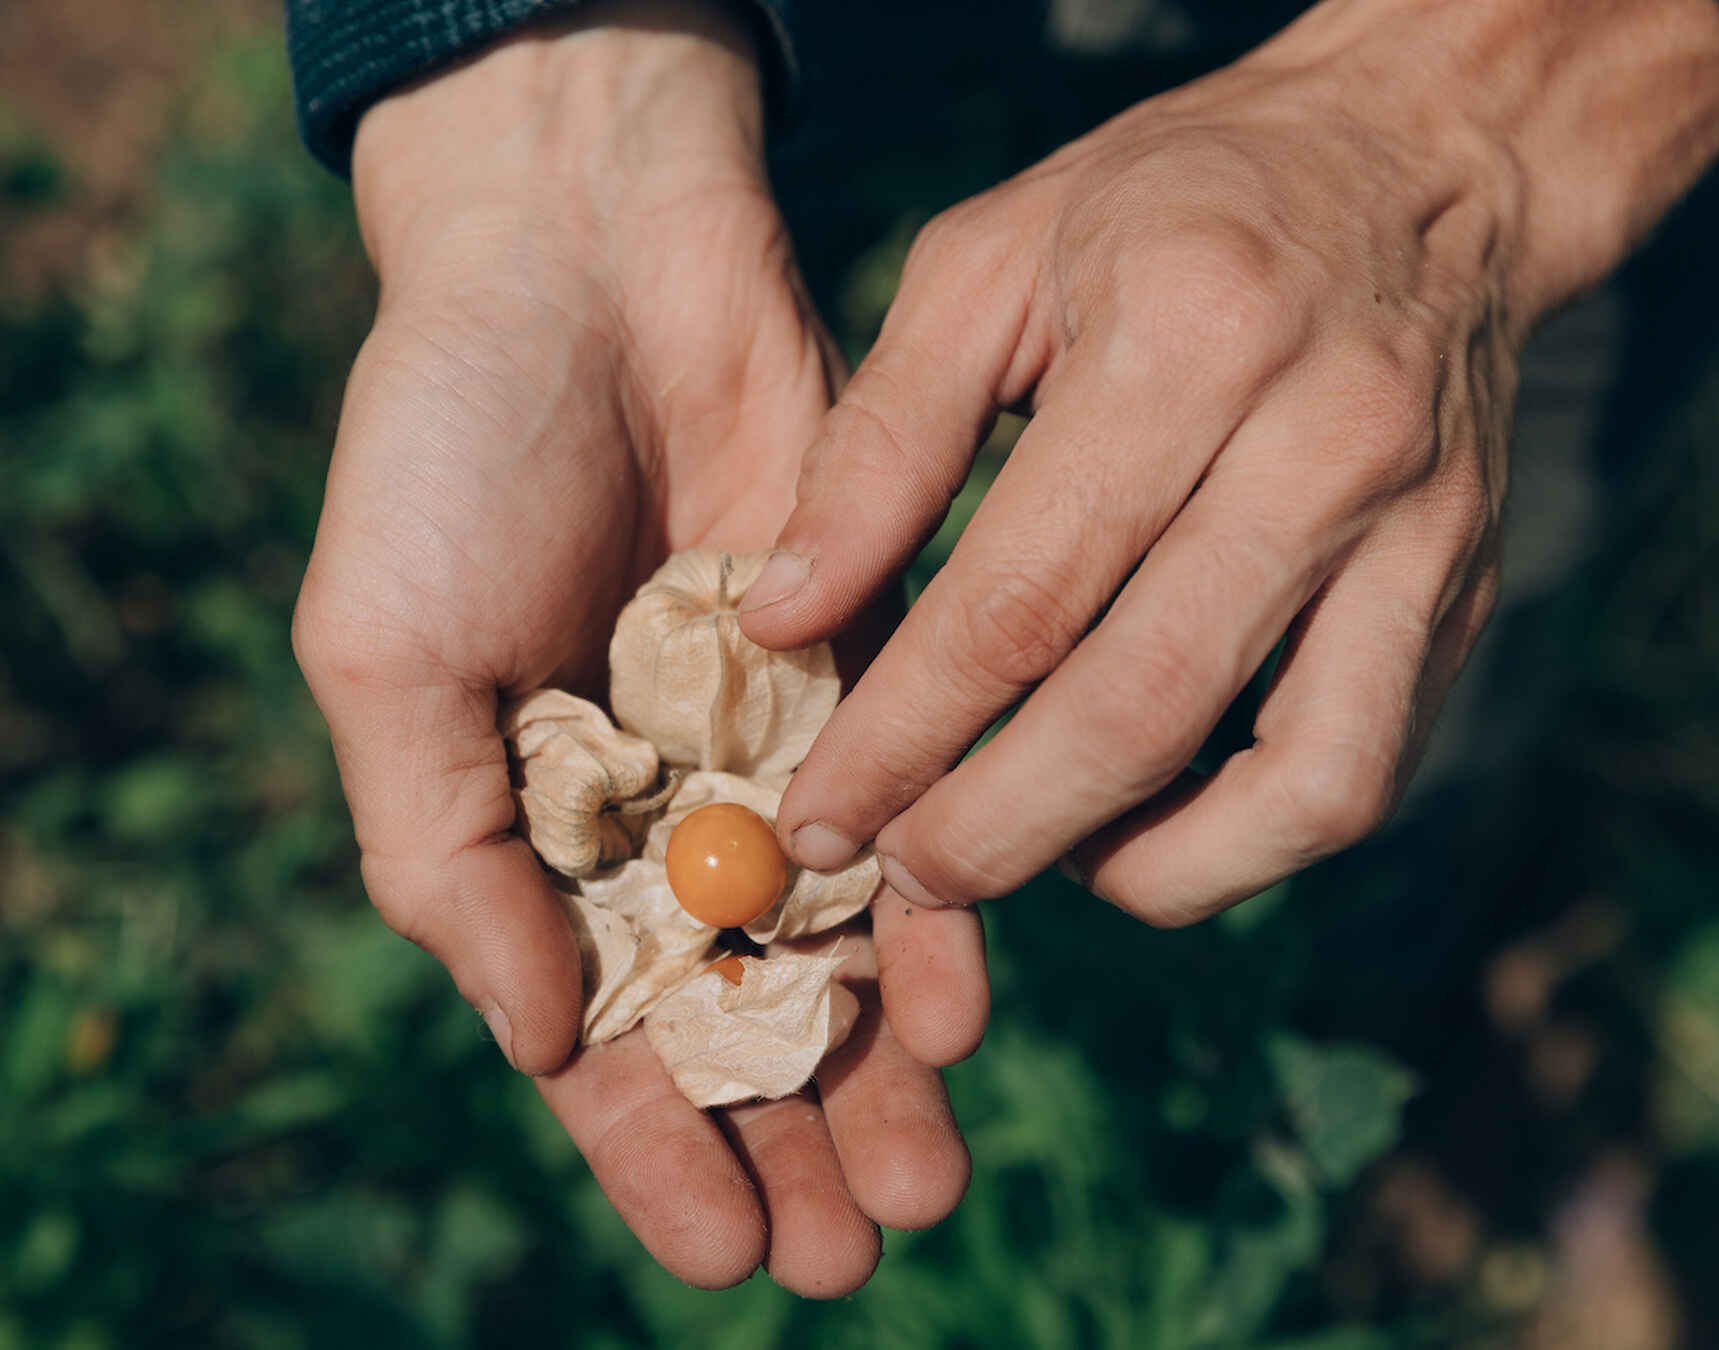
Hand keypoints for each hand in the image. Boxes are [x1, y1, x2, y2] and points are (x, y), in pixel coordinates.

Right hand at [291, 3, 982, 1294]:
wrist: (585, 259)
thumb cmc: (443, 449)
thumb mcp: (384, 658)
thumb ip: (444, 856)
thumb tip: (541, 1036)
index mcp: (538, 824)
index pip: (603, 1024)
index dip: (657, 1146)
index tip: (722, 1257)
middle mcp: (667, 803)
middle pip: (741, 1005)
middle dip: (793, 1132)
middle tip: (851, 1252)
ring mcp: (775, 739)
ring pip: (840, 937)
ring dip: (879, 1066)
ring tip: (920, 1181)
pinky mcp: (874, 661)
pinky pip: (918, 806)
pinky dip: (937, 907)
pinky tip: (959, 1007)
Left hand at [738, 0, 1718, 926]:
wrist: (1420, 169)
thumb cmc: (1173, 208)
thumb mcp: (990, 264)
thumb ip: (880, 441)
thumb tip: (782, 619)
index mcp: (1187, 333)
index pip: (1019, 598)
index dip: (902, 734)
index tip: (821, 813)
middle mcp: (1323, 442)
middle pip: (1142, 709)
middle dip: (994, 832)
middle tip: (898, 872)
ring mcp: (1414, 534)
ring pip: (1290, 785)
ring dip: (1135, 868)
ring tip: (1025, 860)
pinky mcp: (1459, 597)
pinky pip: (1359, 777)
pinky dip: (1241, 845)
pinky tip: (1139, 822)